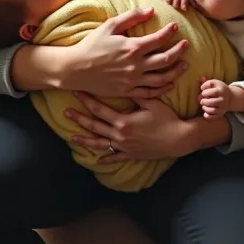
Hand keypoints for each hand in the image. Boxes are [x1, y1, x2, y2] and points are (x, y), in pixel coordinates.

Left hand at [66, 92, 187, 160]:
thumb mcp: (151, 102)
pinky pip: (115, 157)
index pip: (100, 109)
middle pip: (95, 125)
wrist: (178, 139)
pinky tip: (97, 159)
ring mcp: (124, 146)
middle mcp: (119, 134)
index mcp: (123, 120)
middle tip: (66, 112)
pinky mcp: (130, 154)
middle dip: (80, 118)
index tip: (77, 93)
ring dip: (85, 139)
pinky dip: (106, 158)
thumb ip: (136, 94)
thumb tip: (124, 84)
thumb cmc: (166, 119)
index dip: (87, 100)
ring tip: (72, 136)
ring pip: (100, 143)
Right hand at [68, 7, 187, 98]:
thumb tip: (151, 10)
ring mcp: (133, 80)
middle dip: (179, 50)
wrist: (75, 69)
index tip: (175, 26)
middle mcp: (136, 65)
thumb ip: (132, 17)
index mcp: (132, 47)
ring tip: (185, 64)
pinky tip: (169, 83)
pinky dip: (163, 89)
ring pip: (162, 78)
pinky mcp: (128, 91)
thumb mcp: (110, 26)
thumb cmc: (91, 45)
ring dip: (176, 71)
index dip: (170, 32)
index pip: (159, 39)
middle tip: (186, 45)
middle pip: (166, 58)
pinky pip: (151, 92)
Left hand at [199, 77, 231, 118]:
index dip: (203, 90)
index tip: (202, 89)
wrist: (230, 98)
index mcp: (221, 89)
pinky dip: (207, 115)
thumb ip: (207, 82)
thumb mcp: (214, 83)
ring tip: (204, 105)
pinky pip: (212, 117)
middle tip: (202, 99)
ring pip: (212, 110)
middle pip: (210, 101)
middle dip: (203, 100)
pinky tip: (205, 112)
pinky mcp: (221, 114)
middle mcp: (223, 99)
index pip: (209, 90)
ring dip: (204, 108)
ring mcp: (223, 107)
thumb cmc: (219, 89)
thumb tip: (201, 78)